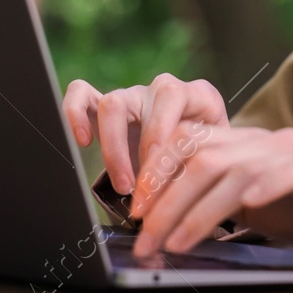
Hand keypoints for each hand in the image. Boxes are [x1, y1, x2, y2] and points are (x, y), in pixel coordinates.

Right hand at [61, 73, 228, 194]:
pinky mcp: (107, 107)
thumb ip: (202, 168)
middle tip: (136, 188)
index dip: (159, 134)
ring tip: (121, 182)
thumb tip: (180, 201)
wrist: (209, 154)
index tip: (156, 172)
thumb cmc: (214, 158)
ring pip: (111, 103)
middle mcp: (163, 90)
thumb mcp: (217, 159)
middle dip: (132, 150)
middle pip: (138, 102)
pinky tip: (83, 141)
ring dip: (111, 148)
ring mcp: (135, 96)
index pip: (171, 97)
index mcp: (196, 94)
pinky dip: (75, 113)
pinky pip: (82, 94)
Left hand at [126, 123, 292, 267]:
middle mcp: (270, 142)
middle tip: (144, 236)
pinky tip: (247, 206)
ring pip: (237, 168)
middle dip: (167, 198)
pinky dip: (267, 185)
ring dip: (199, 207)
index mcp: (249, 147)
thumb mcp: (258, 213)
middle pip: (205, 157)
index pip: (192, 145)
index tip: (134, 211)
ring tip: (176, 241)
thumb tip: (165, 233)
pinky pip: (291, 170)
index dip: (158, 173)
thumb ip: (219, 212)